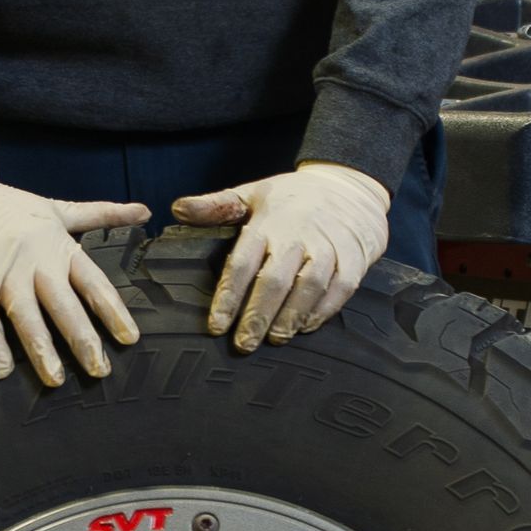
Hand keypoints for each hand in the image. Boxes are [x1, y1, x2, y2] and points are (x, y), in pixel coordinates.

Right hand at [0, 167, 148, 385]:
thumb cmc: (6, 205)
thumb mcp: (57, 208)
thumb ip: (102, 214)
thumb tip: (145, 210)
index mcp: (58, 245)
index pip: (93, 281)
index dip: (112, 310)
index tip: (130, 338)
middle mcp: (35, 259)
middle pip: (63, 303)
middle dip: (82, 338)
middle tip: (99, 370)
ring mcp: (3, 269)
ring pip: (25, 313)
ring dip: (40, 348)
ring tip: (54, 379)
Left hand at [171, 164, 389, 350]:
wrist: (349, 187)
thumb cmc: (293, 197)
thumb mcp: (253, 193)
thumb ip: (215, 206)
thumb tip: (177, 209)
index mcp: (269, 222)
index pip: (243, 263)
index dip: (228, 297)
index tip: (216, 326)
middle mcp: (298, 235)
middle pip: (275, 280)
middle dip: (257, 315)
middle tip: (243, 344)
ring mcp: (329, 247)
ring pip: (309, 286)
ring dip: (291, 317)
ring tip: (274, 339)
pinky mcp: (354, 259)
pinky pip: (340, 289)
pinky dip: (323, 310)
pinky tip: (306, 327)